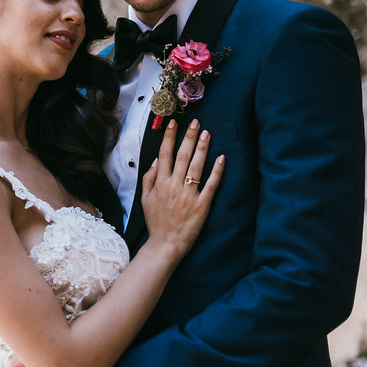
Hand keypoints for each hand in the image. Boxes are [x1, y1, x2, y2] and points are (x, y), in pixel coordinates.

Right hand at [141, 119, 224, 258]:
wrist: (165, 244)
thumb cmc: (156, 222)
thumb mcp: (144, 199)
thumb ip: (148, 178)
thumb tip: (156, 160)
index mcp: (159, 183)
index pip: (164, 154)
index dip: (169, 137)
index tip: (173, 123)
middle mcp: (174, 186)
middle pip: (182, 156)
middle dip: (189, 137)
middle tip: (196, 122)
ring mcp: (188, 195)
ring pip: (196, 166)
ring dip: (202, 148)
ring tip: (207, 133)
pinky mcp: (202, 205)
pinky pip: (211, 185)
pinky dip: (216, 171)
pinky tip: (221, 158)